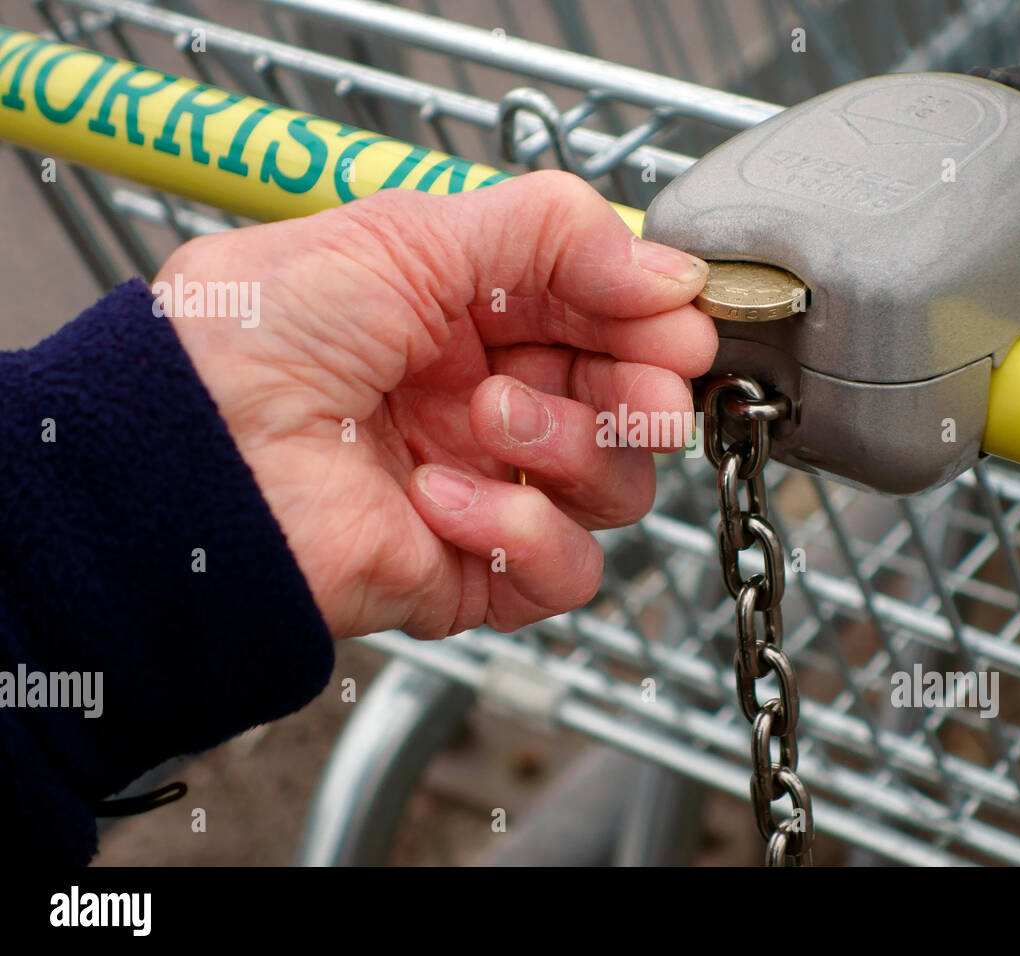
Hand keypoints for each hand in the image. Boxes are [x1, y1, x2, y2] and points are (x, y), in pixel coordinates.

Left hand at [158, 171, 714, 639]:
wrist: (187, 458)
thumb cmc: (263, 337)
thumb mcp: (410, 233)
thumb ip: (553, 232)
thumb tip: (672, 274)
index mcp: (474, 319)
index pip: (604, 320)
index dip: (651, 320)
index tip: (677, 319)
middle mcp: (489, 403)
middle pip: (630, 408)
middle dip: (644, 394)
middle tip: (641, 388)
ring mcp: (487, 489)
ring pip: (616, 489)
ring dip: (566, 448)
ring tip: (485, 422)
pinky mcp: (475, 574)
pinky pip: (566, 570)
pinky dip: (521, 532)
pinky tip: (441, 501)